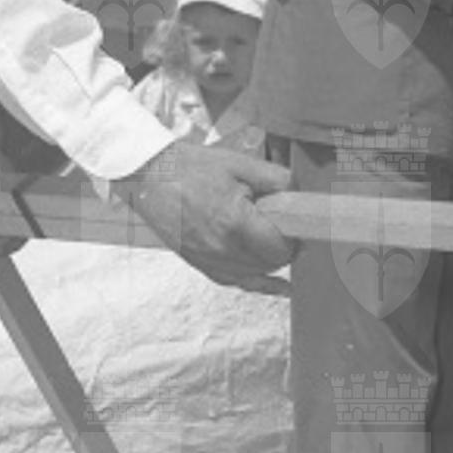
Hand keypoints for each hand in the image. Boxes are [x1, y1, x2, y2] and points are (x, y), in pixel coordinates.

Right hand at [113, 138, 293, 284]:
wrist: (150, 176)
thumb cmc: (191, 168)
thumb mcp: (241, 164)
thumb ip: (278, 180)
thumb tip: (301, 197)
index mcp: (235, 223)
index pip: (282, 247)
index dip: (295, 237)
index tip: (298, 225)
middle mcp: (222, 249)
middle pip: (272, 263)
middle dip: (285, 247)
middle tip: (286, 227)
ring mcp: (209, 260)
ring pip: (257, 275)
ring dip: (272, 261)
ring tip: (274, 240)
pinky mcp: (200, 264)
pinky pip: (237, 283)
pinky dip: (260, 284)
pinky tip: (282, 288)